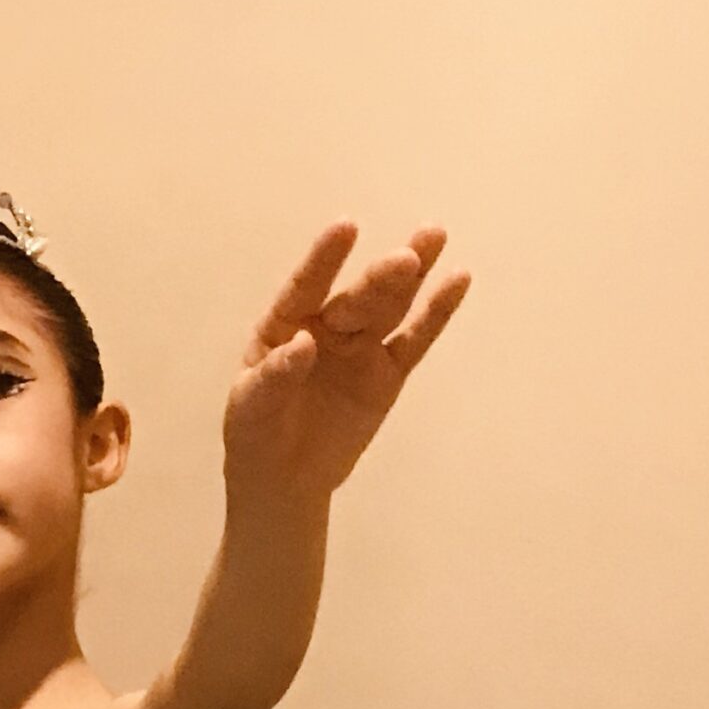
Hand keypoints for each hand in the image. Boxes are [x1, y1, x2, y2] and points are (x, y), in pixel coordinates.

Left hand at [222, 221, 470, 502]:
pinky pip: (414, 340)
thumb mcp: (251, 408)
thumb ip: (275, 374)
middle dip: (380, 278)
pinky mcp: (387, 374)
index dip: (325, 259)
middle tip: (405, 258)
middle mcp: (325, 325)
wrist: (283, 481)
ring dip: (413, 275)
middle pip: (356, 297)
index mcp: (284, 324)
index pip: (306, 286)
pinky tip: (456, 281)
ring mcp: (360, 347)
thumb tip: (304, 342)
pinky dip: (435, 313)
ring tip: (434, 237)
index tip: (346, 227)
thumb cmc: (255, 436)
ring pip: (389, 307)